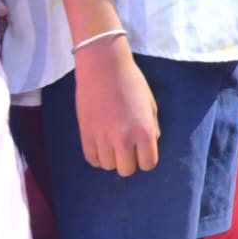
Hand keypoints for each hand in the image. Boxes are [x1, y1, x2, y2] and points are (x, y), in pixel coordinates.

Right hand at [73, 37, 159, 176]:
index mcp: (144, 131)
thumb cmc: (131, 83)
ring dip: (113, 158)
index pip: (148, 164)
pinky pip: (91, 159)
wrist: (104, 68)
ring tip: (114, 144)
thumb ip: (152, 128)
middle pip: (126, 170)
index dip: (146, 159)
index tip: (143, 152)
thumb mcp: (150, 105)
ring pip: (108, 166)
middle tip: (128, 149)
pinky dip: (97, 156)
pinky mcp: (85, 135)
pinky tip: (102, 145)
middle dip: (130, 162)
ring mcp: (102, 139)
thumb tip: (150, 144)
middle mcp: (123, 139)